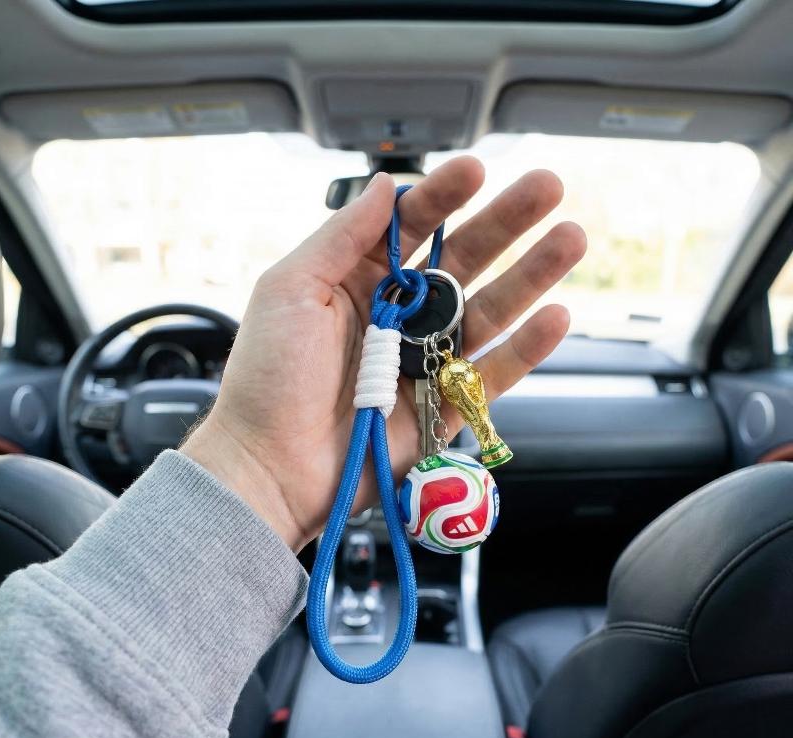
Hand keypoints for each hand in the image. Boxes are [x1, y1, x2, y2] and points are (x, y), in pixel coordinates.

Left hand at [182, 157, 585, 551]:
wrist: (271, 466)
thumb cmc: (269, 377)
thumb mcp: (291, 289)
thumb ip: (342, 236)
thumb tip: (384, 184)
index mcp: (357, 282)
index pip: (411, 228)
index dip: (444, 196)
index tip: (476, 170)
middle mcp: (398, 316)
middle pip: (462, 261)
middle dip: (505, 223)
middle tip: (547, 187)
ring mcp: (424, 361)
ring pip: (488, 311)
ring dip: (531, 276)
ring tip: (570, 239)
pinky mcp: (444, 407)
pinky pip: (492, 374)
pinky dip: (526, 348)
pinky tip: (556, 315)